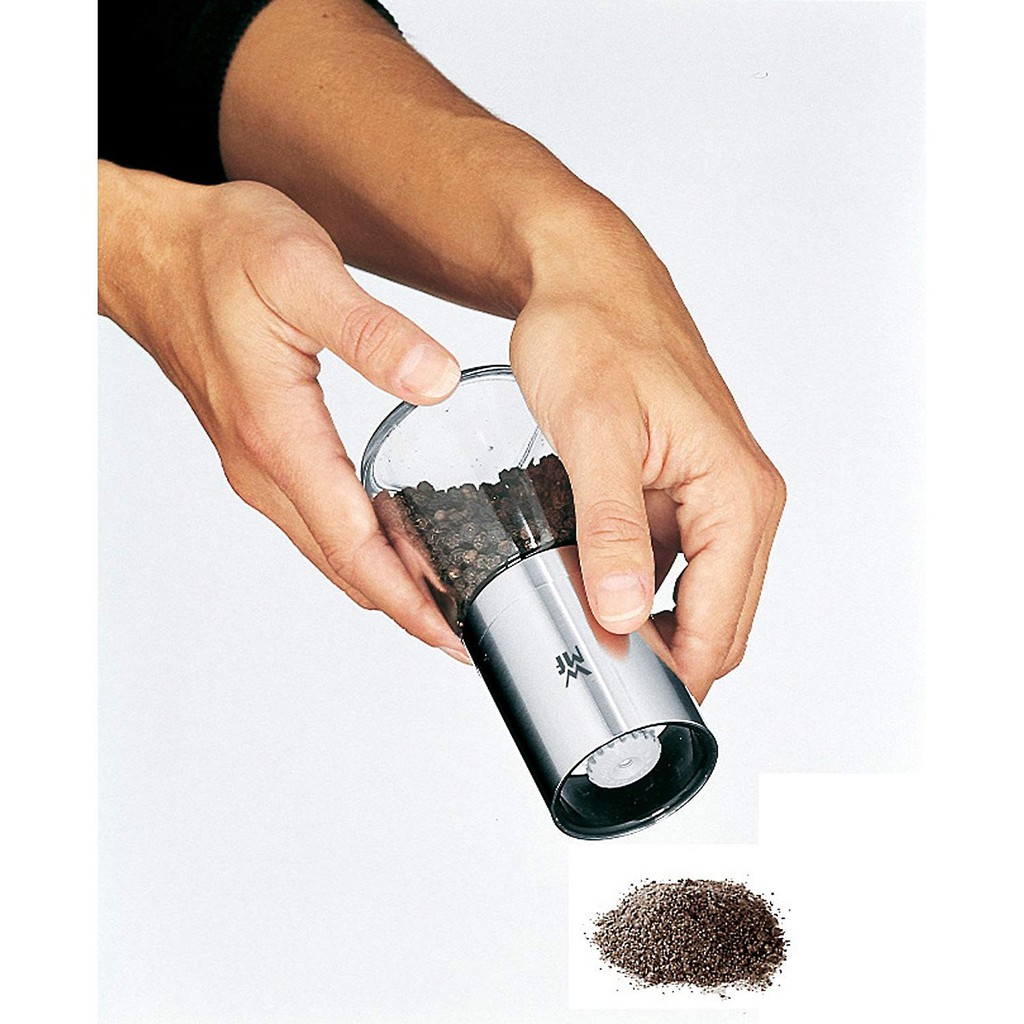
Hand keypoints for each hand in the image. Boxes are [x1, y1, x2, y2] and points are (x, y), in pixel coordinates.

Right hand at [98, 162, 469, 659]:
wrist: (155, 246)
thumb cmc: (220, 251)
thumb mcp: (303, 272)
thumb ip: (373, 333)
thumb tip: (437, 383)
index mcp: (279, 435)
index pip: (353, 546)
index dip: (409, 600)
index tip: (455, 636)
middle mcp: (264, 466)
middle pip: (343, 564)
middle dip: (407, 608)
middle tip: (467, 633)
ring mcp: (259, 464)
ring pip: (329, 547)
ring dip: (385, 580)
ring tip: (448, 596)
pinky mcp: (263, 449)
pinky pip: (319, 517)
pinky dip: (363, 544)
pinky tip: (400, 536)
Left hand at [511, 212, 784, 701]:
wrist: (586, 278)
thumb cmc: (594, 334)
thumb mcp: (594, 433)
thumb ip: (609, 527)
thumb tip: (616, 614)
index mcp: (737, 494)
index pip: (720, 620)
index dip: (675, 675)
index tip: (620, 704)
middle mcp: (742, 500)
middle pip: (717, 618)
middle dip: (664, 661)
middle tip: (596, 684)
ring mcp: (713, 496)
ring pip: (692, 594)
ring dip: (647, 627)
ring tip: (585, 645)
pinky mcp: (682, 488)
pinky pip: (668, 561)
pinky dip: (633, 589)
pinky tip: (587, 594)